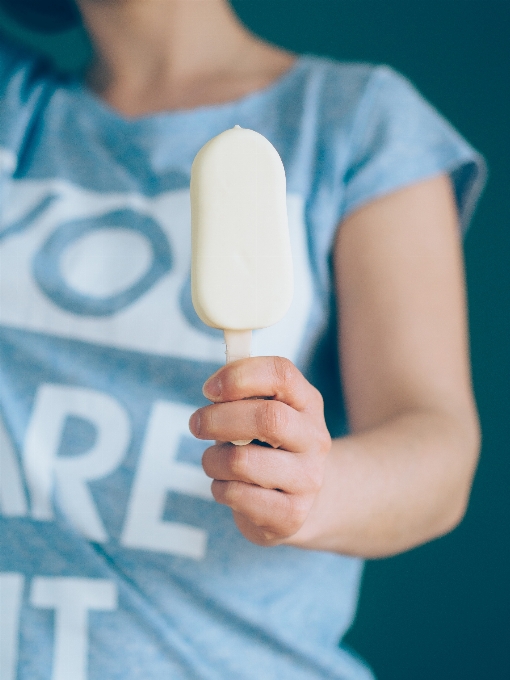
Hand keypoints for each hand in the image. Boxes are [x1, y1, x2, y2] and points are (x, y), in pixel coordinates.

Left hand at [189, 357, 331, 545]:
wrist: (299, 502)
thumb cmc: (268, 447)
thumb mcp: (263, 413)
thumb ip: (242, 396)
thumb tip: (214, 391)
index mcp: (307, 402)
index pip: (281, 374)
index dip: (239, 376)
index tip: (210, 389)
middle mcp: (315, 438)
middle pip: (268, 418)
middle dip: (219, 419)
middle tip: (196, 424)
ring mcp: (308, 479)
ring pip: (243, 462)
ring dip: (213, 460)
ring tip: (214, 461)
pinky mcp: (292, 514)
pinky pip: (237, 495)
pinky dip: (219, 489)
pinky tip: (227, 487)